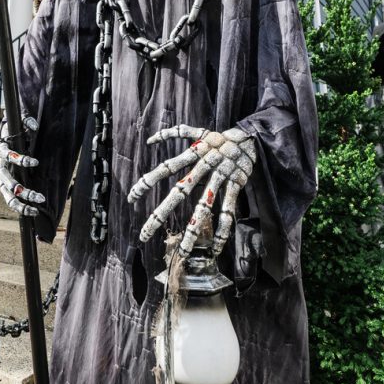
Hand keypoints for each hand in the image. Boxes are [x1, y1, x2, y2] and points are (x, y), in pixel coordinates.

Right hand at [0, 114, 45, 216]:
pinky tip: (33, 212)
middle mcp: (1, 166)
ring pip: (7, 195)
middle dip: (22, 189)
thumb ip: (27, 121)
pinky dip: (20, 207)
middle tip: (39, 196)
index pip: (7, 155)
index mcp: (2, 150)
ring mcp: (2, 179)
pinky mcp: (6, 187)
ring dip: (20, 203)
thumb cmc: (17, 131)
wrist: (8, 136)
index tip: (35, 161)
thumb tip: (34, 126)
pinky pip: (10, 200)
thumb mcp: (21, 122)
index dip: (20, 159)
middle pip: (7, 180)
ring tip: (35, 209)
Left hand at [128, 125, 256, 255]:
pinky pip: (228, 210)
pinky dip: (223, 229)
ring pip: (204, 207)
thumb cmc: (221, 138)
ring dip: (193, 230)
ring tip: (182, 252)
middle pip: (179, 193)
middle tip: (144, 234)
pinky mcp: (236, 185)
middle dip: (161, 214)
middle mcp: (204, 167)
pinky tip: (217, 247)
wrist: (252, 137)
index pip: (165, 169)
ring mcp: (220, 177)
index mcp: (193, 155)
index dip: (148, 182)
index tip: (131, 198)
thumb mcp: (198, 131)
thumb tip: (150, 140)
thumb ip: (174, 133)